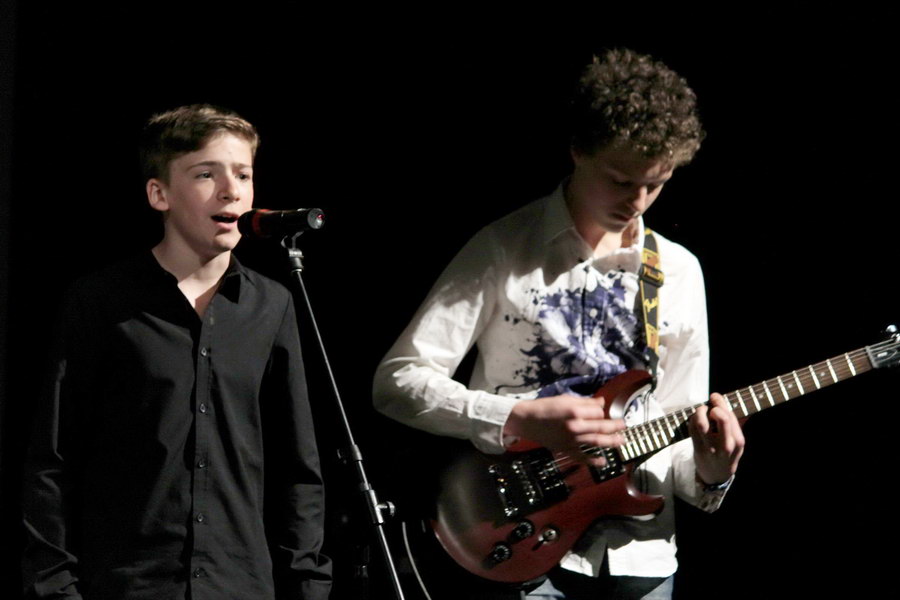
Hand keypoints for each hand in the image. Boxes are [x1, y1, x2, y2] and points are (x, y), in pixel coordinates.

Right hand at [503, 394, 625, 453]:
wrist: (527, 421)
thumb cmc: (546, 407)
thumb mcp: (565, 399)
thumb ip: (585, 402)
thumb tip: (602, 403)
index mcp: (575, 411)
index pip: (598, 412)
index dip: (601, 411)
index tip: (601, 412)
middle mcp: (575, 426)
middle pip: (601, 427)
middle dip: (615, 426)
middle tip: (624, 426)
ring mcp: (572, 439)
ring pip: (596, 441)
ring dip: (611, 442)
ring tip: (622, 441)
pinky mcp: (566, 449)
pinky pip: (582, 457)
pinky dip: (593, 461)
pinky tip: (603, 462)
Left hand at [689, 393, 744, 484]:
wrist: (717, 476)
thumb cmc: (728, 454)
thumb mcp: (738, 443)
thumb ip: (738, 424)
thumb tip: (745, 406)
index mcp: (738, 441)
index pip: (731, 416)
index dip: (721, 403)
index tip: (715, 396)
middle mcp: (726, 444)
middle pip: (720, 417)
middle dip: (714, 406)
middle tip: (710, 405)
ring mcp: (711, 447)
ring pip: (702, 422)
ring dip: (700, 412)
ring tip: (702, 412)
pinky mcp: (698, 449)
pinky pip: (692, 429)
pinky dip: (692, 419)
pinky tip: (695, 419)